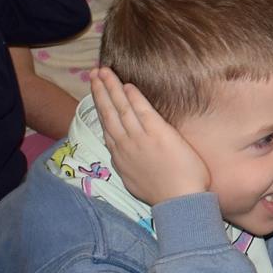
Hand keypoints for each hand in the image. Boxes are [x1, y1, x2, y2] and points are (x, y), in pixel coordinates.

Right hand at [90, 67, 210, 205]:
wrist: (179, 201)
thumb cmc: (164, 194)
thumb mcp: (136, 182)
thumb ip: (129, 165)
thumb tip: (126, 158)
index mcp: (120, 157)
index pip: (107, 127)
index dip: (100, 108)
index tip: (96, 94)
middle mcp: (125, 145)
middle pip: (108, 113)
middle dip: (100, 91)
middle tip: (94, 74)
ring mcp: (140, 138)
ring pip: (121, 108)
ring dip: (111, 88)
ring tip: (103, 71)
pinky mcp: (158, 133)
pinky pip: (142, 110)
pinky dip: (133, 97)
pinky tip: (127, 85)